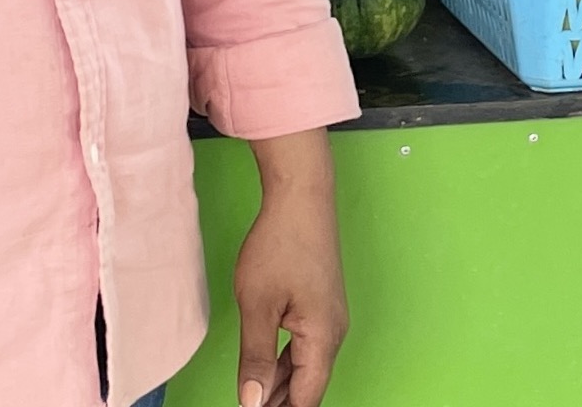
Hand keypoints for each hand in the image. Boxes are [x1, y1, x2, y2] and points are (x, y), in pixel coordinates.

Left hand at [233, 129, 346, 406]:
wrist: (301, 196)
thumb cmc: (281, 244)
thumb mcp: (258, 305)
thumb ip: (256, 358)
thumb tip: (252, 402)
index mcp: (323, 338)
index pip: (305, 398)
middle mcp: (333, 332)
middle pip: (308, 385)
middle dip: (278, 402)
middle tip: (248, 406)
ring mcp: (329, 317)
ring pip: (305, 366)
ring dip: (279, 384)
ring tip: (251, 396)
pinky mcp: (321, 305)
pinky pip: (305, 346)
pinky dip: (283, 362)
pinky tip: (264, 368)